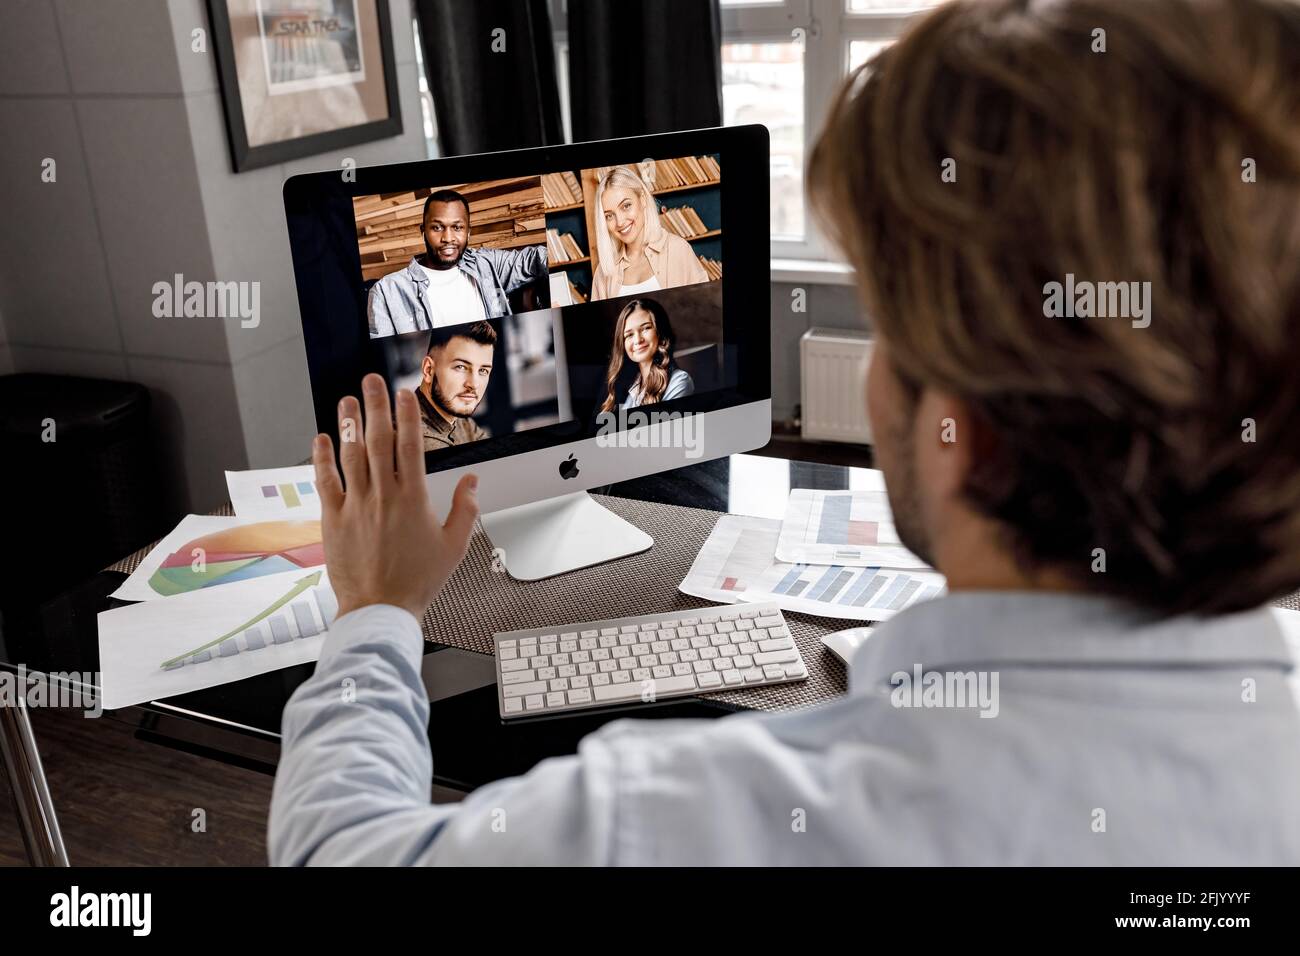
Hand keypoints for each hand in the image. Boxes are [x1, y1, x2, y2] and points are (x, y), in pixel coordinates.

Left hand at [313, 373, 478, 619]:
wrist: (381, 609)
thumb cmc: (418, 581)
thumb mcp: (454, 546)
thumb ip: (465, 510)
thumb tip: (472, 482)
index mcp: (414, 499)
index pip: (410, 446)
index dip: (406, 415)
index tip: (404, 393)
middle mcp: (383, 496)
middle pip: (378, 440)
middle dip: (375, 406)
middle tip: (371, 381)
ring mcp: (356, 506)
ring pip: (350, 454)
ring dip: (348, 424)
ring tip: (346, 400)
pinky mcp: (334, 520)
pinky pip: (326, 482)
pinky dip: (322, 458)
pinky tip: (321, 439)